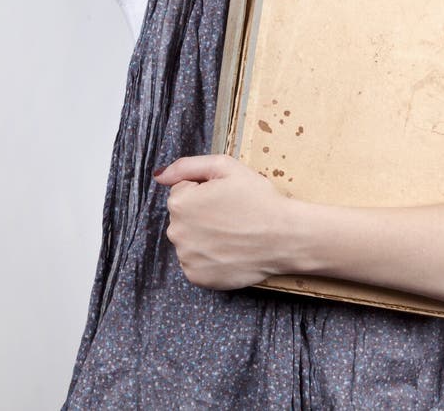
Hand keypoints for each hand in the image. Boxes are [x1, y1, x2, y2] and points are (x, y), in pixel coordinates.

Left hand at [153, 154, 290, 289]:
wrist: (284, 236)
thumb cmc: (257, 198)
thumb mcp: (225, 166)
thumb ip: (186, 166)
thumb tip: (158, 175)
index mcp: (180, 202)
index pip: (183, 190)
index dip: (206, 190)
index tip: (226, 196)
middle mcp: (176, 232)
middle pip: (184, 217)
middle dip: (201, 213)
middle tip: (231, 214)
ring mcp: (186, 258)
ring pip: (189, 240)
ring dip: (204, 236)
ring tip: (232, 233)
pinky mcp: (198, 278)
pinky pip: (196, 262)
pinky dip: (209, 257)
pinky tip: (229, 251)